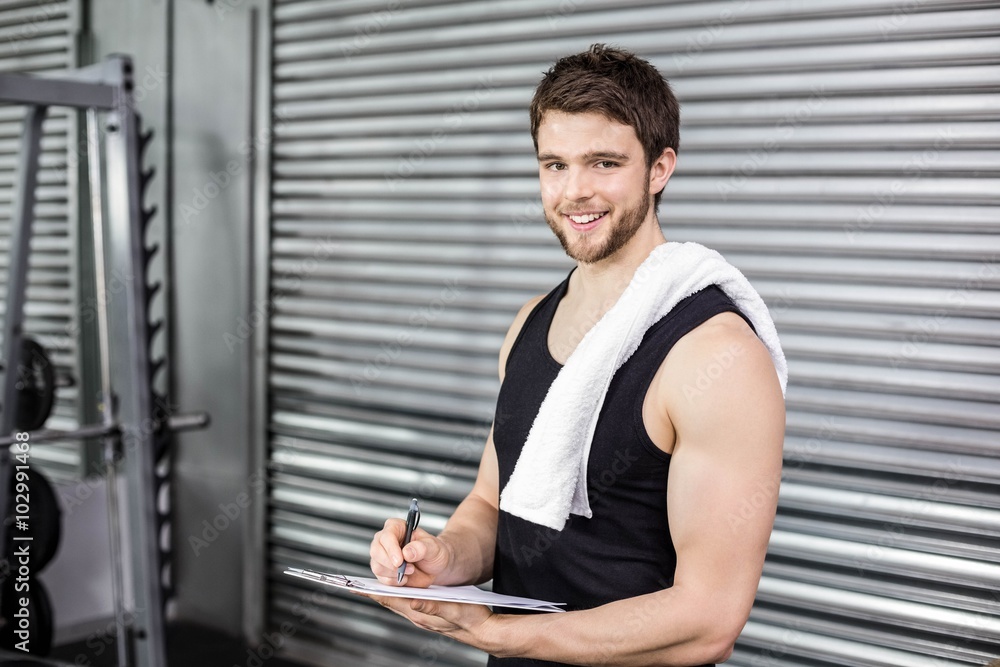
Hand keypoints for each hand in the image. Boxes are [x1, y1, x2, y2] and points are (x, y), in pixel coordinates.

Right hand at [369, 518, 452, 586]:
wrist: (436, 567)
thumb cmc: (434, 552)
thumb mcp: (434, 547)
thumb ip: (422, 547)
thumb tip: (407, 552)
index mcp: (397, 527)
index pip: (387, 535)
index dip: (391, 548)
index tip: (400, 560)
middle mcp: (386, 541)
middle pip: (376, 551)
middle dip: (391, 564)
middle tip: (409, 569)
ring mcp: (382, 556)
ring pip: (377, 566)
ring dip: (393, 573)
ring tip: (411, 571)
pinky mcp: (383, 571)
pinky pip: (381, 578)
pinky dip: (393, 581)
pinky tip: (405, 578)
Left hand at [369, 595, 498, 652]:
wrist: (485, 630)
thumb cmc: (472, 619)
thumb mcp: (453, 608)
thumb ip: (432, 606)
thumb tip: (412, 601)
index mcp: (421, 614)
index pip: (391, 601)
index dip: (373, 593)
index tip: (356, 587)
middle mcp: (419, 616)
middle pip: (391, 602)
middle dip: (374, 593)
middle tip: (357, 585)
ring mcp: (424, 616)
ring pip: (398, 603)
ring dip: (386, 594)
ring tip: (372, 586)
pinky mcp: (431, 614)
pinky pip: (409, 604)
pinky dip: (399, 596)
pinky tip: (399, 591)